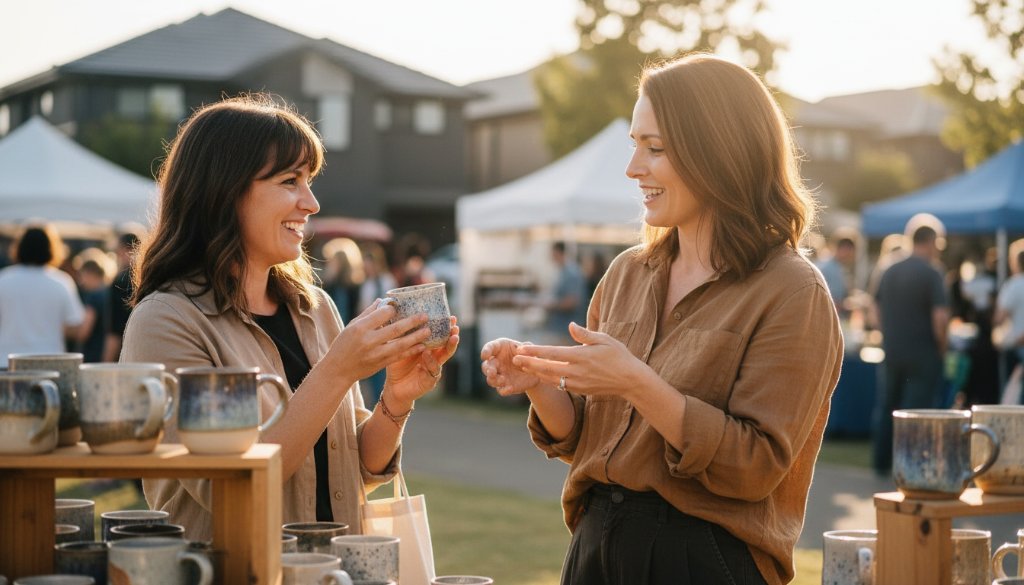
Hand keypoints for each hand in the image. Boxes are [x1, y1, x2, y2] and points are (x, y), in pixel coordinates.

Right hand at [322, 299, 431, 382]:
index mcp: (360, 328)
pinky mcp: (381, 364)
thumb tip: (383, 300)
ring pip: (400, 344)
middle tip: (425, 316)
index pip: (382, 314)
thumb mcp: (352, 326)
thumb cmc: (344, 344)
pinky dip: (411, 351)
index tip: (400, 306)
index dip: (393, 309)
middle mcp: (368, 341)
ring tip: (428, 330)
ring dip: (416, 337)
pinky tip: (422, 346)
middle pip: (395, 329)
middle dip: (412, 322)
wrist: (338, 370)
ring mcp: (376, 354)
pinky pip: (399, 356)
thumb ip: (368, 313)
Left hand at [385, 316, 459, 405]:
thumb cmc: (397, 365)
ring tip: (453, 338)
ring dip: (450, 346)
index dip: (446, 327)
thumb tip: (399, 318)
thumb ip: (403, 337)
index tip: (452, 317)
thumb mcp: (398, 348)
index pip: (439, 335)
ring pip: (445, 356)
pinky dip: (431, 362)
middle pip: (446, 344)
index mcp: (428, 347)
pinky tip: (427, 354)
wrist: (394, 387)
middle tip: (455, 326)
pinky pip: (433, 370)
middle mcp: (434, 356)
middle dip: (452, 334)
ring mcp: (434, 368)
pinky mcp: (430, 380)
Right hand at [480, 337, 540, 395]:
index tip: (485, 356)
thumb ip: (526, 347)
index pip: (489, 347)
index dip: (486, 351)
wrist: (535, 370)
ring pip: (491, 380)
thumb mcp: (530, 348)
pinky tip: (509, 388)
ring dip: (494, 380)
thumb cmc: (528, 354)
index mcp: (500, 348)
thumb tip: (520, 350)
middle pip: (486, 366)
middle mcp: (496, 362)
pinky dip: (504, 390)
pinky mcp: (505, 387)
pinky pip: (501, 390)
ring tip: (503, 380)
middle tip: (491, 372)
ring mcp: (499, 375)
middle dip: (488, 369)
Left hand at [511, 322, 646, 399]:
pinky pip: (559, 385)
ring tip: (522, 367)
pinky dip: (548, 380)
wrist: (631, 380)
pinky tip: (539, 375)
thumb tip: (570, 325)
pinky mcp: (581, 390)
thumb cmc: (619, 355)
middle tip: (514, 359)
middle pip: (547, 368)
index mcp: (582, 356)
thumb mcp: (604, 339)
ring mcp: (578, 383)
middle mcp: (577, 371)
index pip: (552, 353)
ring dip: (535, 372)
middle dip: (529, 363)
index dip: (535, 351)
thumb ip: (584, 334)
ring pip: (551, 378)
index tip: (522, 348)